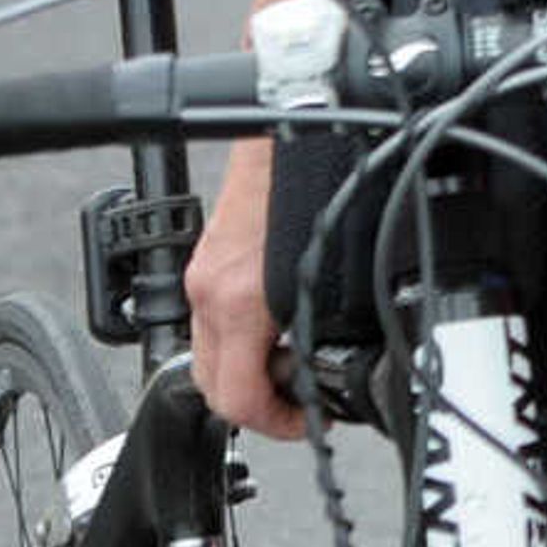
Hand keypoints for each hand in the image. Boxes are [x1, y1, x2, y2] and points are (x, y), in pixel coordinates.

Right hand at [185, 137, 304, 440]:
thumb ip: (327, 312)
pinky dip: (235, 338)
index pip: (237, 398)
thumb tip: (343, 348)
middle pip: (211, 387)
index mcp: (240, 303)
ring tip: (289, 368)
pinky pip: (210, 319)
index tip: (304, 422)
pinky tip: (273, 326)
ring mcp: (203, 276)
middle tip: (296, 405)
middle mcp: (212, 293)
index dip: (275, 424)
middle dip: (253, 406)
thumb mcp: (333, 262)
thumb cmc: (316, 178)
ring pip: (205, 355)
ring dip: (241, 372)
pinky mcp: (206, 258)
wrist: (286, 121)